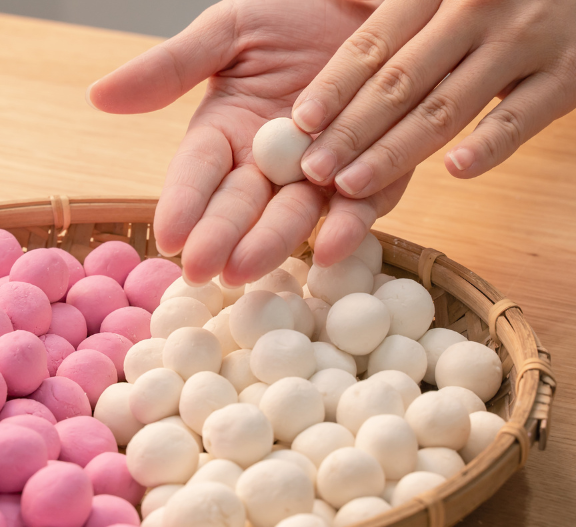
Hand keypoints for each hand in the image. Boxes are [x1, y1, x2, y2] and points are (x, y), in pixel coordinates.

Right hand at [88, 0, 410, 284]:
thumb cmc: (295, 8)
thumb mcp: (229, 31)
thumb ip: (171, 67)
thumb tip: (99, 95)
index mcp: (226, 129)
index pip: (197, 172)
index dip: (181, 203)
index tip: (166, 235)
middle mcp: (269, 162)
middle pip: (240, 204)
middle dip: (220, 237)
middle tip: (202, 269)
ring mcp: (320, 173)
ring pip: (294, 214)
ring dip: (271, 242)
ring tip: (246, 268)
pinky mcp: (374, 175)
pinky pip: (361, 204)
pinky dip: (348, 226)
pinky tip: (330, 246)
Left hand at [293, 0, 575, 212]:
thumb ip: (387, 4)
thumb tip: (327, 21)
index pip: (372, 44)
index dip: (334, 86)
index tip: (301, 123)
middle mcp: (476, 8)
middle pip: (399, 82)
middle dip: (350, 131)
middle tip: (314, 171)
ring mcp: (525, 41)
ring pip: (446, 107)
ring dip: (394, 152)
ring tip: (351, 185)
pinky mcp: (568, 74)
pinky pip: (520, 118)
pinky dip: (488, 146)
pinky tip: (452, 171)